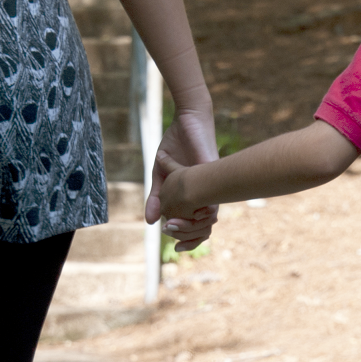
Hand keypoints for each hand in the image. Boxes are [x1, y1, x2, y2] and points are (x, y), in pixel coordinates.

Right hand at [147, 107, 218, 251]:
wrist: (188, 119)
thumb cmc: (176, 145)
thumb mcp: (161, 173)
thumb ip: (157, 196)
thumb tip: (149, 221)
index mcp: (196, 194)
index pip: (197, 225)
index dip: (188, 238)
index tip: (173, 242)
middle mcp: (207, 192)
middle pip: (206, 226)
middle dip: (188, 236)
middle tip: (169, 231)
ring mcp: (211, 182)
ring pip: (209, 215)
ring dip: (190, 224)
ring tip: (172, 223)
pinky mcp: (211, 170)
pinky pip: (209, 194)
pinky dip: (194, 205)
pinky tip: (179, 206)